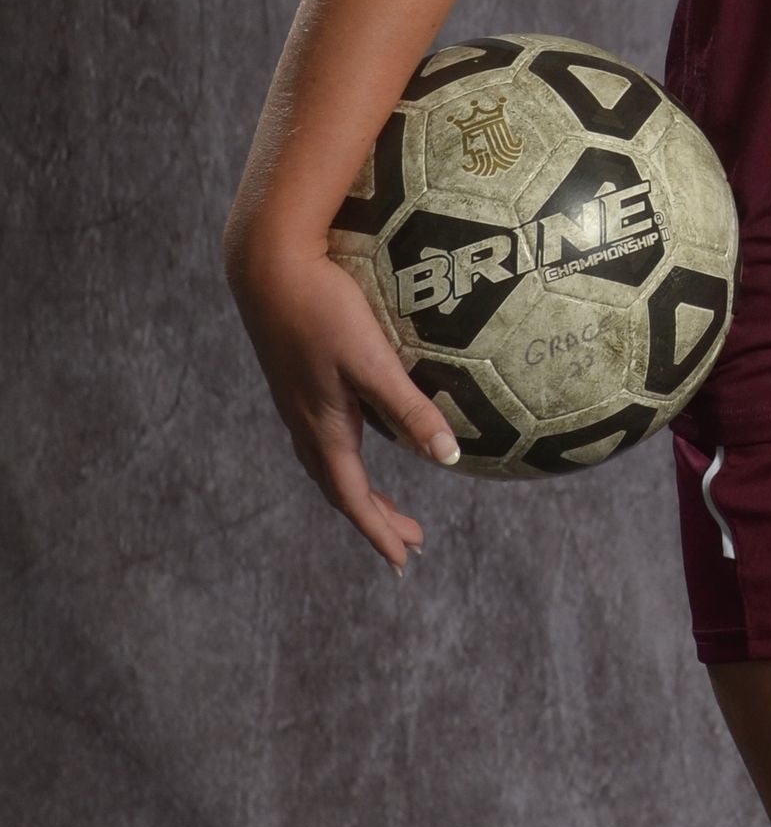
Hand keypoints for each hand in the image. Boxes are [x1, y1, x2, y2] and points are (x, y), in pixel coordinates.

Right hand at [229, 250, 462, 573]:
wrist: (266, 264)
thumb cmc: (322, 308)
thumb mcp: (373, 361)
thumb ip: (411, 409)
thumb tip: (449, 460)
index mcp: (324, 427)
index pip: (353, 496)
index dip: (379, 531)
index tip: (403, 562)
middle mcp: (304, 421)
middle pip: (340, 486)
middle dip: (374, 516)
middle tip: (409, 540)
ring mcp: (295, 399)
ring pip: (327, 461)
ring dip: (357, 488)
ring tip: (383, 501)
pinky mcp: (294, 376)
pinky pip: (320, 435)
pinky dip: (344, 455)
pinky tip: (360, 433)